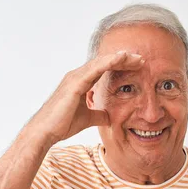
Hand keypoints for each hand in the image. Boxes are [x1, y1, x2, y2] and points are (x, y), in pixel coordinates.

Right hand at [29, 51, 144, 143]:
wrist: (46, 132)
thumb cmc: (62, 124)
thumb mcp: (87, 119)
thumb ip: (99, 114)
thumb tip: (110, 117)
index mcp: (81, 82)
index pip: (104, 70)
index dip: (120, 66)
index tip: (137, 66)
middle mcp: (78, 76)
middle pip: (104, 63)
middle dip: (123, 60)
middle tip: (141, 59)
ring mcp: (75, 78)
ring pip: (101, 62)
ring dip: (119, 58)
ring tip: (135, 56)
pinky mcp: (74, 83)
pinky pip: (94, 69)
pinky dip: (108, 62)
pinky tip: (120, 58)